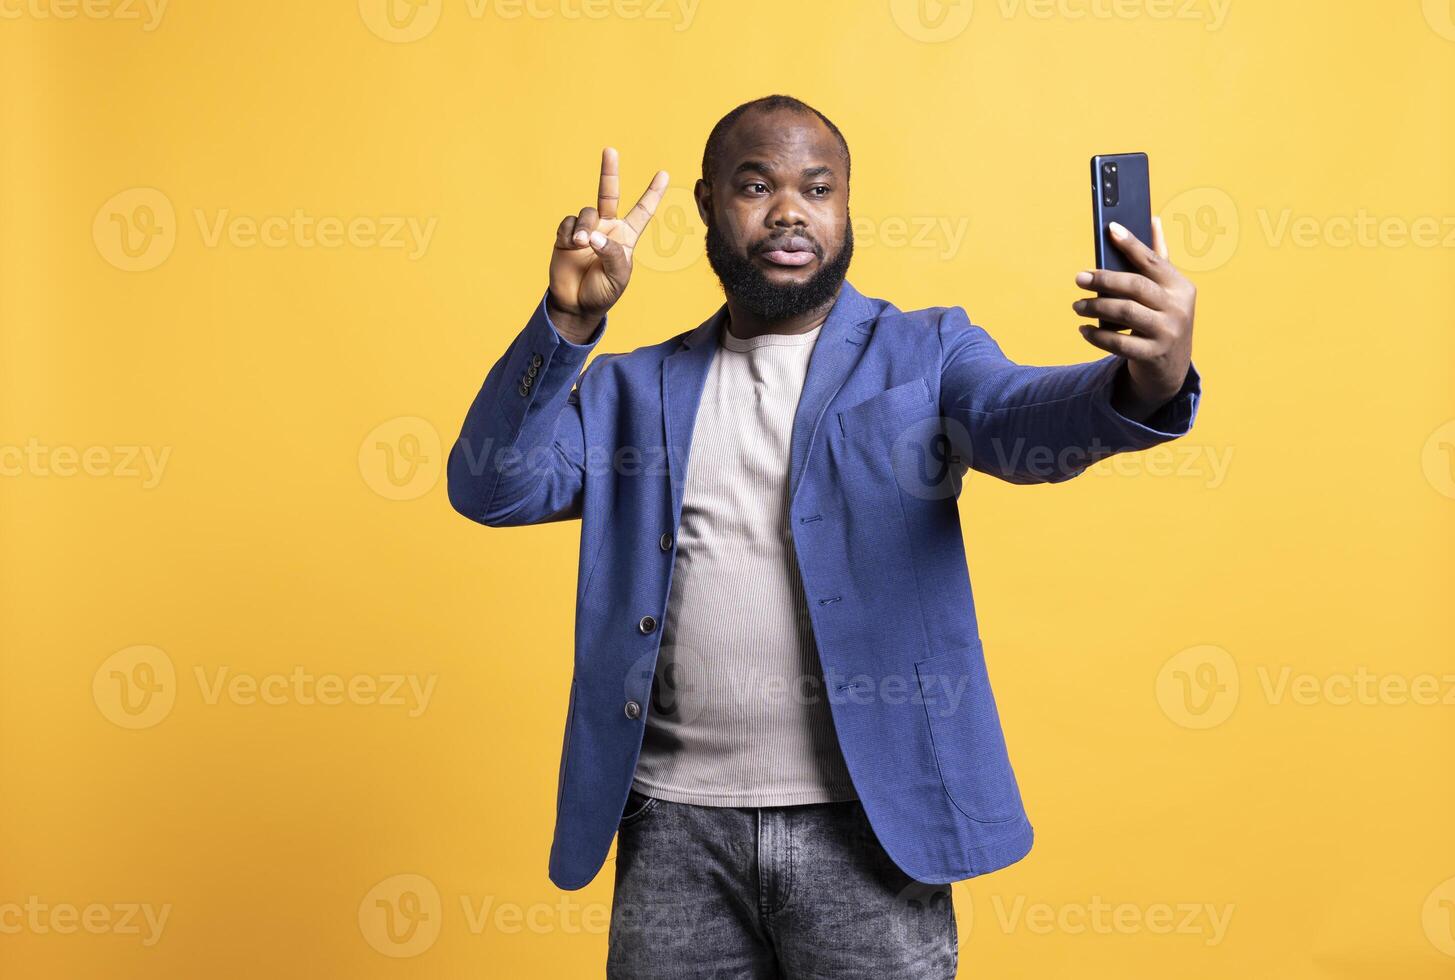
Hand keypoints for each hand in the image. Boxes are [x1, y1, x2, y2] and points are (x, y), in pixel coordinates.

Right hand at [548, 147, 668, 340]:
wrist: (576, 303)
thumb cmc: (603, 292)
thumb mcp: (617, 276)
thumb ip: (610, 253)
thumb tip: (592, 235)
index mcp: (626, 237)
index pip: (642, 211)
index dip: (652, 193)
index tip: (664, 174)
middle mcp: (607, 228)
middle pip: (609, 193)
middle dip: (609, 171)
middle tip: (610, 150)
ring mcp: (586, 230)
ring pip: (586, 212)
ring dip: (584, 226)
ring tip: (581, 244)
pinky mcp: (566, 235)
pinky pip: (568, 223)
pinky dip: (569, 233)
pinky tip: (570, 246)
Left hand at [1071, 216, 1196, 419]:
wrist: (1171, 367)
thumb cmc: (1162, 318)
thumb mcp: (1167, 291)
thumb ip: (1158, 259)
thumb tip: (1154, 219)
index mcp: (1180, 286)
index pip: (1153, 260)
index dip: (1131, 243)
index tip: (1111, 229)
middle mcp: (1178, 307)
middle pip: (1135, 286)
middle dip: (1103, 280)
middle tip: (1078, 278)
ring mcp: (1167, 332)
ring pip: (1125, 312)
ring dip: (1096, 307)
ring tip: (1077, 305)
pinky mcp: (1153, 354)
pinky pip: (1118, 343)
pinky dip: (1097, 336)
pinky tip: (1083, 330)